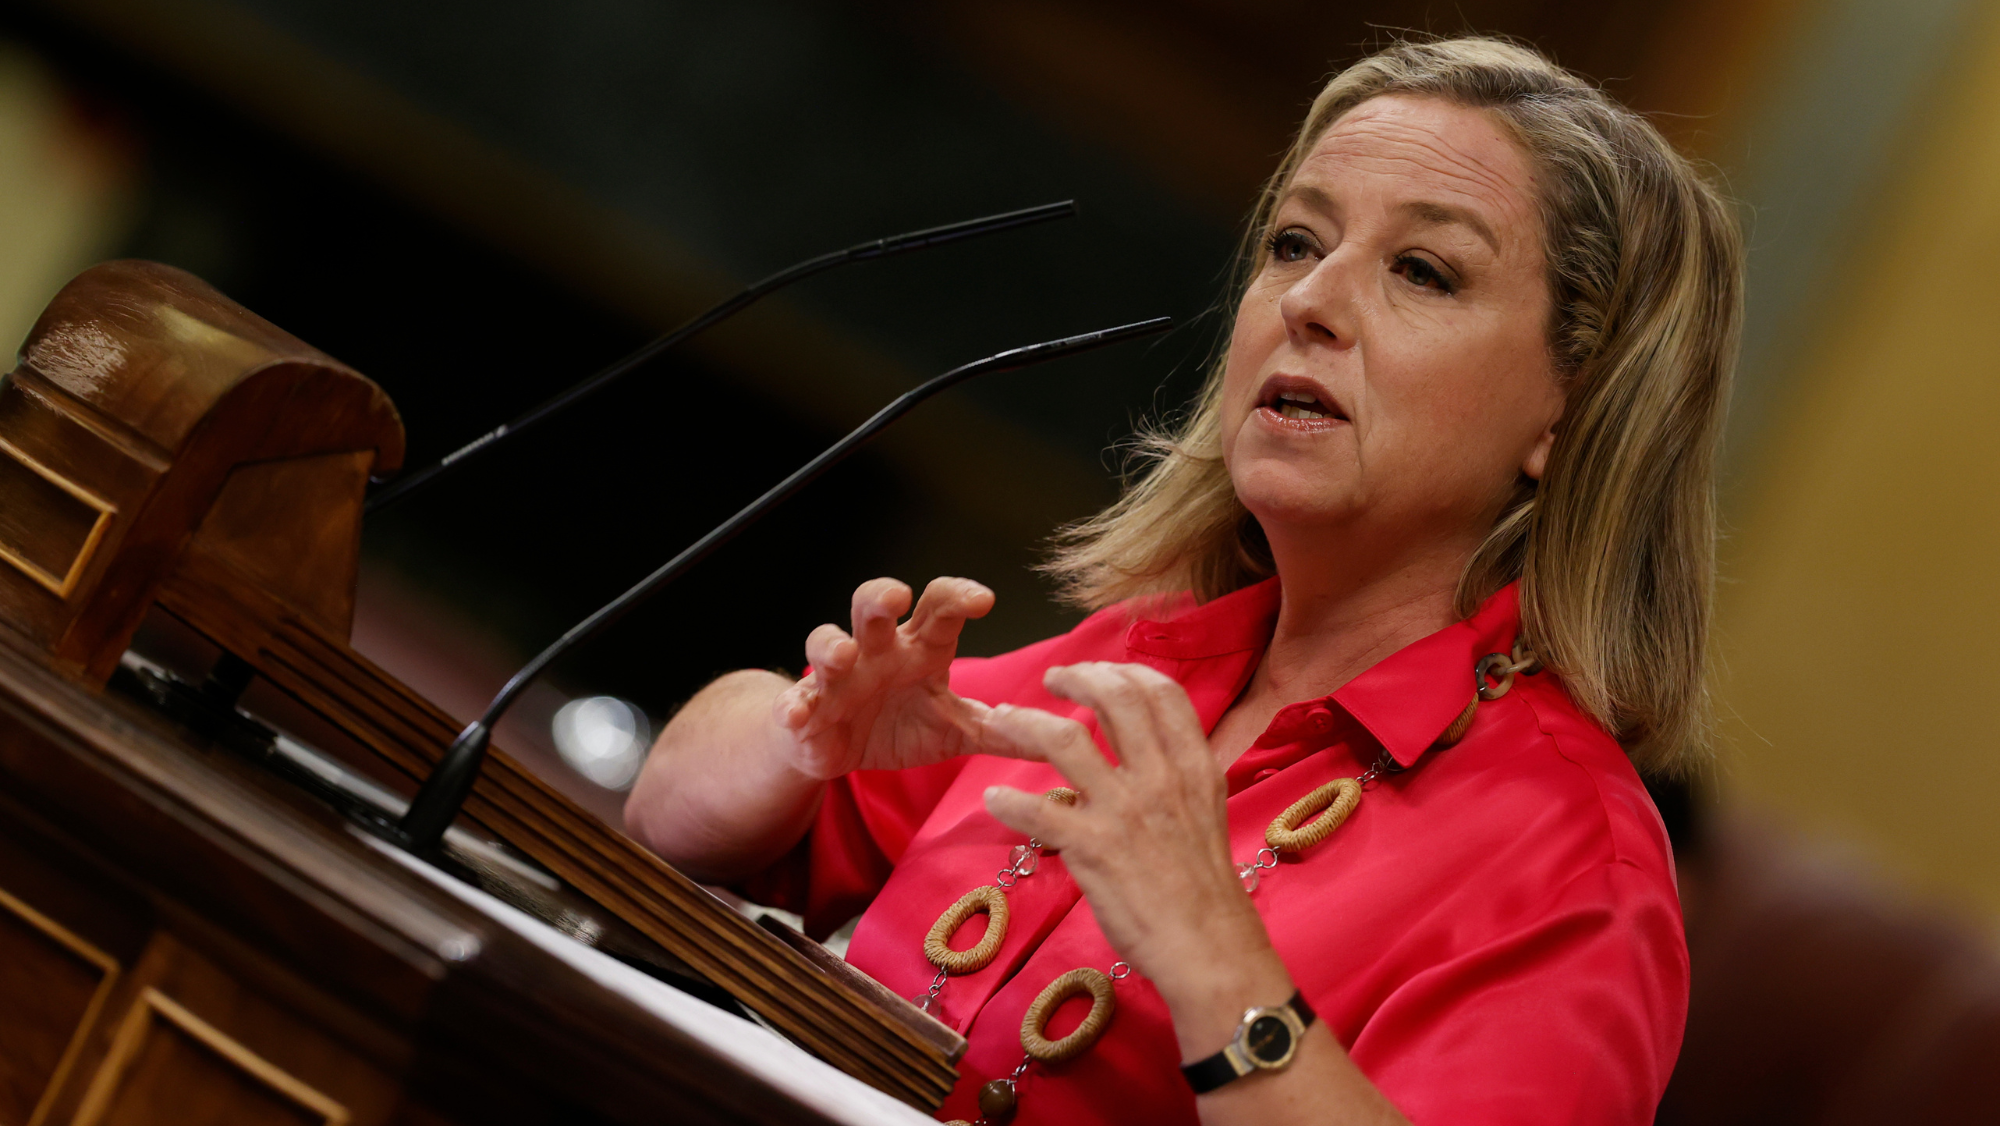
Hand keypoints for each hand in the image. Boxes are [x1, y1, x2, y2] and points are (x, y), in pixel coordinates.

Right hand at [774, 577, 996, 779]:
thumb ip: (999, 730)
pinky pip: (794, 702)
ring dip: (831, 645)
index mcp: (917, 647)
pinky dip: (792, 707)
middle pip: (873, 604)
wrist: (839, 749)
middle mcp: (876, 650)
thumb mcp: (953, 729)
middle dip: (882, 594)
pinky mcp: (805, 709)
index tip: (983, 600)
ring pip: (826, 641)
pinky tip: (796, 715)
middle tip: (898, 596)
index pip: (939, 607)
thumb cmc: (898, 725)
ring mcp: (836, 677)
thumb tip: (1058, 735)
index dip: (958, 596)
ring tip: (843, 656)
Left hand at [979, 663, 1291, 1034]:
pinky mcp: (1093, 848)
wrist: (1211, 949)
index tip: (1099, 671)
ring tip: (1004, 720)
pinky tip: (993, 798)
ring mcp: (1125, 811)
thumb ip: (1179, 779)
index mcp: (1193, 767)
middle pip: (1114, 698)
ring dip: (1025, 723)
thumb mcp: (1207, 816)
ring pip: (1065, 740)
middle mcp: (1161, 778)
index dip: (1125, 671)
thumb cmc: (1206, 892)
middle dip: (1076, 677)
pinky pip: (1038, 811)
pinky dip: (1008, 800)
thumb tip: (1152, 755)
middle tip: (1051, 679)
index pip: (1161, 693)